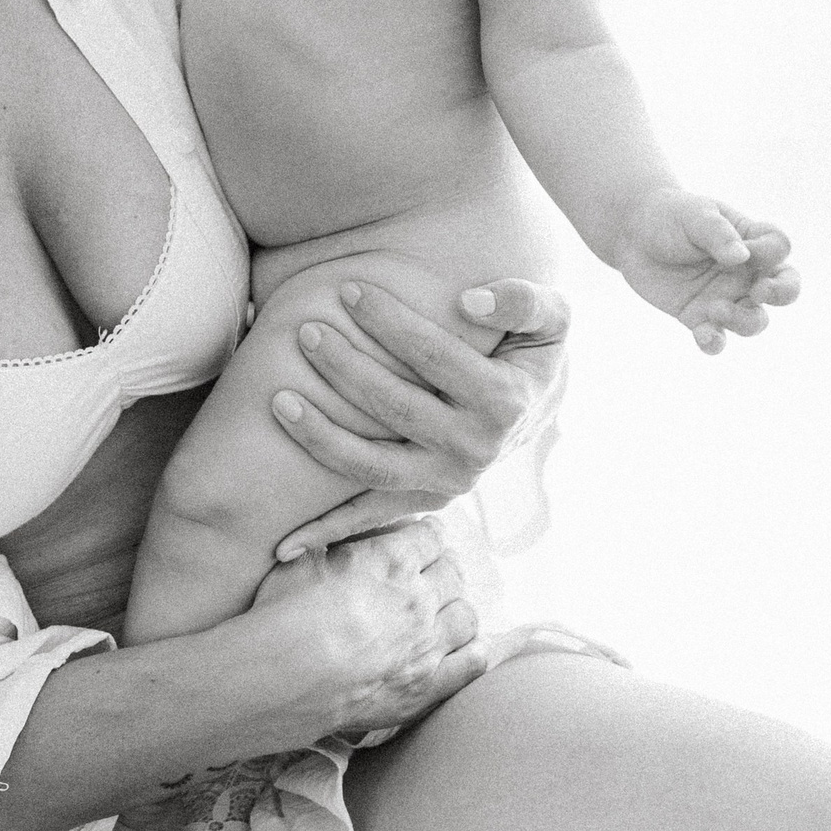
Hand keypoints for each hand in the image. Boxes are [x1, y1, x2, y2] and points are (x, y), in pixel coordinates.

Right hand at [249, 520, 487, 739]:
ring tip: (442, 610)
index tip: (422, 537)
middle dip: (444, 568)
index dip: (426, 534)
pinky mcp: (428, 686)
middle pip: (453, 572)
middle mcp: (418, 599)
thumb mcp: (301, 559)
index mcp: (391, 560)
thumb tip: (336, 532)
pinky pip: (474, 662)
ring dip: (456, 607)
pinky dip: (478, 649)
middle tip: (432, 573)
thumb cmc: (284, 615)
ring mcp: (428, 645)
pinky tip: (471, 645)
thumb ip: (329, 542)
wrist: (285, 679)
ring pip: (467, 615)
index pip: (430, 536)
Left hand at [267, 277, 569, 562]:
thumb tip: (469, 300)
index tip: (347, 289)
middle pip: (395, 407)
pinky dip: (326, 528)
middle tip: (305, 331)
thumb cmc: (530, 351)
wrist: (537, 409)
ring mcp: (446, 483)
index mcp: (503, 402)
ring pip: (372, 466)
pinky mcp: (424, 501)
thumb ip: (524, 300)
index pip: (433, 356)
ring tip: (278, 399)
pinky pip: (368, 515)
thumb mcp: (553, 318)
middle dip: (344, 367)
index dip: (389, 321)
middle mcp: (475, 450)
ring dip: (320, 436)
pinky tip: (281, 541)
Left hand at [611, 189, 798, 353]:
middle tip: (759, 292)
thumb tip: (741, 257)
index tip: (744, 250)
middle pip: (785, 289)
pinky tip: (705, 337)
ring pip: (754, 321)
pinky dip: (714, 342)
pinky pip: (715, 337)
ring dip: (743, 321)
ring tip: (715, 309)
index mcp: (751, 240)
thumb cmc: (670, 216)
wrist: (632, 233)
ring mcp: (725, 297)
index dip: (769, 253)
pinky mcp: (699, 317)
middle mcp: (745, 272)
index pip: (780, 249)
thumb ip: (718, 233)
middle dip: (782, 294)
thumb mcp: (694, 215)